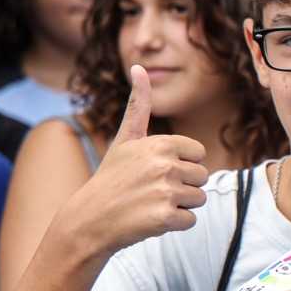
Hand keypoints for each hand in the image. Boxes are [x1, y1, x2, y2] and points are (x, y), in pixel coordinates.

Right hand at [68, 65, 208, 257]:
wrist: (89, 219)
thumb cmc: (111, 178)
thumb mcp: (124, 139)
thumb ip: (138, 105)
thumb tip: (139, 66)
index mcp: (160, 144)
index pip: (199, 154)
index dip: (181, 164)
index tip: (156, 169)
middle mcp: (164, 165)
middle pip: (202, 177)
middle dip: (182, 186)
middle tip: (151, 189)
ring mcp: (165, 192)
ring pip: (198, 199)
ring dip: (179, 205)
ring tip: (150, 203)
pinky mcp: (165, 218)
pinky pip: (191, 220)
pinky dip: (174, 224)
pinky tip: (150, 219)